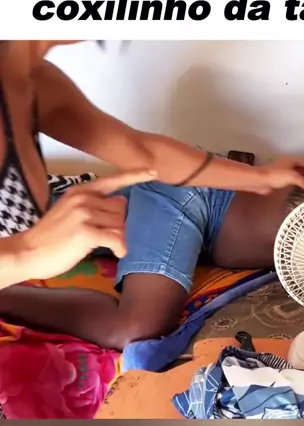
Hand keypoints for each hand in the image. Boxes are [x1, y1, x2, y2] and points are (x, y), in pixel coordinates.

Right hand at [13, 168, 156, 281]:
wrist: (29, 251)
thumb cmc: (50, 236)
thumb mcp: (70, 212)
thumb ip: (93, 205)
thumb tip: (120, 204)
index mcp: (80, 191)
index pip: (112, 180)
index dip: (134, 175)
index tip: (152, 171)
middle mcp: (84, 198)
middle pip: (121, 209)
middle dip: (118, 225)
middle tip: (104, 237)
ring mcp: (85, 214)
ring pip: (120, 224)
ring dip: (118, 237)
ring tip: (104, 246)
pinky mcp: (87, 232)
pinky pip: (116, 238)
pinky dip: (120, 247)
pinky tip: (117, 253)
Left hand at [249, 157, 303, 194]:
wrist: (260, 181)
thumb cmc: (276, 175)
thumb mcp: (293, 177)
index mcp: (292, 160)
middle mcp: (288, 164)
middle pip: (302, 169)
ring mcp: (283, 172)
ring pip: (296, 176)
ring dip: (303, 181)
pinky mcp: (279, 180)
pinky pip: (291, 182)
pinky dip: (296, 186)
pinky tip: (300, 192)